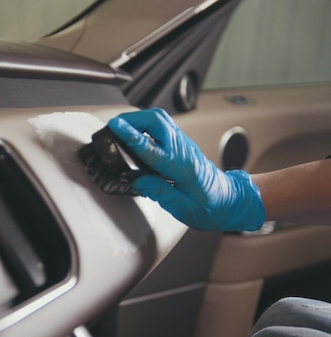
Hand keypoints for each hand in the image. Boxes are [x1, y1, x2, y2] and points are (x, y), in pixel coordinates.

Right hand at [107, 108, 264, 231]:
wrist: (231, 201)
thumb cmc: (211, 207)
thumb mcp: (184, 208)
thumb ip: (160, 192)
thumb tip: (137, 181)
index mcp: (182, 167)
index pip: (152, 148)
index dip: (131, 137)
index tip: (115, 127)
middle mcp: (183, 150)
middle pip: (157, 121)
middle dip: (132, 119)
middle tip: (113, 125)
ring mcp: (183, 144)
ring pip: (159, 120)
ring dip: (138, 119)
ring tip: (121, 127)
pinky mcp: (181, 145)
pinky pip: (162, 127)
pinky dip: (145, 125)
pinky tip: (135, 134)